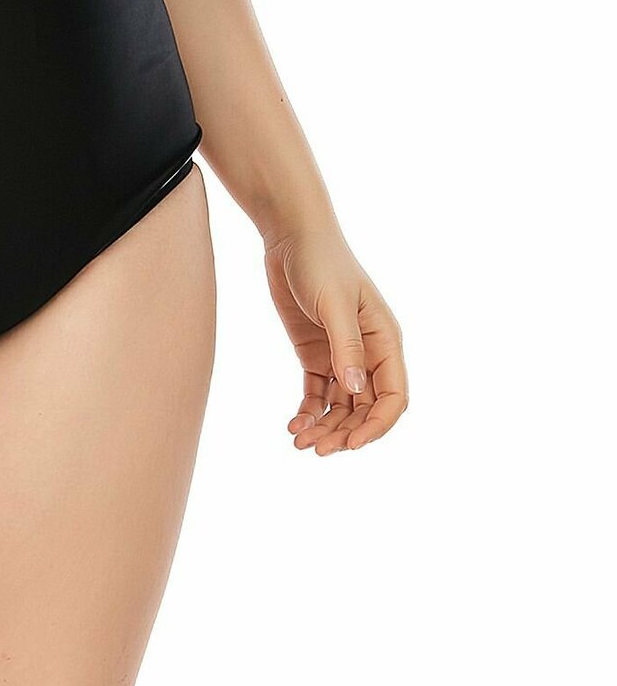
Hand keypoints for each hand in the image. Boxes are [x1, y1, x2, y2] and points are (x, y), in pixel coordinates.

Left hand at [262, 222, 407, 453]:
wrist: (291, 235)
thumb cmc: (321, 261)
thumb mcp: (334, 303)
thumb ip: (346, 346)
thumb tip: (356, 389)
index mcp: (385, 342)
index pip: (393, 397)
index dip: (376, 425)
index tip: (351, 443)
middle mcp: (368, 353)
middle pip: (365, 408)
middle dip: (345, 432)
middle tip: (317, 450)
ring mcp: (341, 355)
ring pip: (340, 405)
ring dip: (325, 427)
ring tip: (300, 444)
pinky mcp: (316, 353)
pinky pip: (318, 392)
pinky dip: (309, 412)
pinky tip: (294, 425)